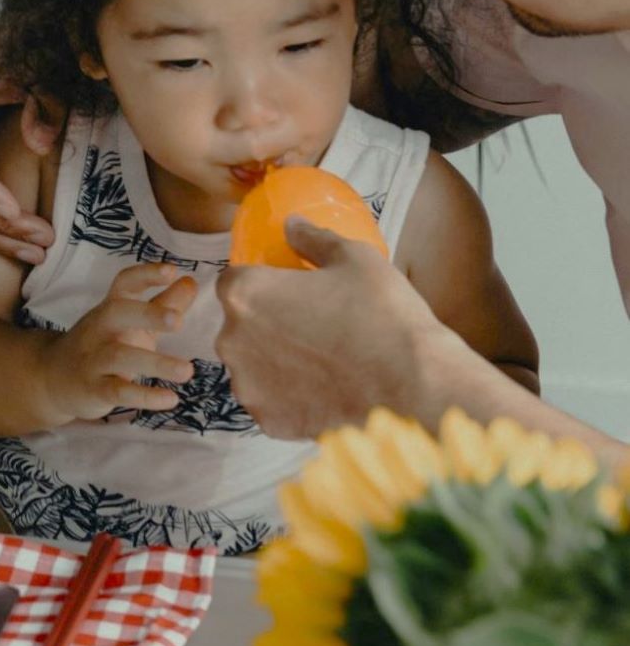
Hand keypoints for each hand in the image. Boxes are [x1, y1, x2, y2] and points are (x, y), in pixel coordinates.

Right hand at [43, 263, 197, 423]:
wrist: (53, 378)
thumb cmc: (102, 345)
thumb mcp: (131, 323)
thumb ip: (162, 304)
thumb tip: (191, 282)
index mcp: (111, 308)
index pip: (125, 282)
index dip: (146, 275)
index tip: (171, 270)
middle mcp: (99, 329)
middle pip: (117, 313)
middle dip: (147, 314)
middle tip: (178, 321)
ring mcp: (93, 359)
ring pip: (120, 356)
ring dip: (155, 363)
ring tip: (187, 371)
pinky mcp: (93, 389)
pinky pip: (118, 391)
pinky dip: (145, 396)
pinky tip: (171, 399)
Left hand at [216, 218, 447, 438]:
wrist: (413, 388)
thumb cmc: (383, 315)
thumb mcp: (355, 258)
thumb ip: (312, 238)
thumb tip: (291, 224)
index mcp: (245, 294)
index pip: (235, 280)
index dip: (263, 284)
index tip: (292, 293)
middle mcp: (231, 340)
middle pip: (240, 325)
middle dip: (268, 324)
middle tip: (315, 328)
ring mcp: (247, 385)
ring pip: (253, 366)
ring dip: (276, 362)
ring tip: (324, 363)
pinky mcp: (268, 421)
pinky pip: (271, 402)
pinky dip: (291, 398)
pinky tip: (325, 391)